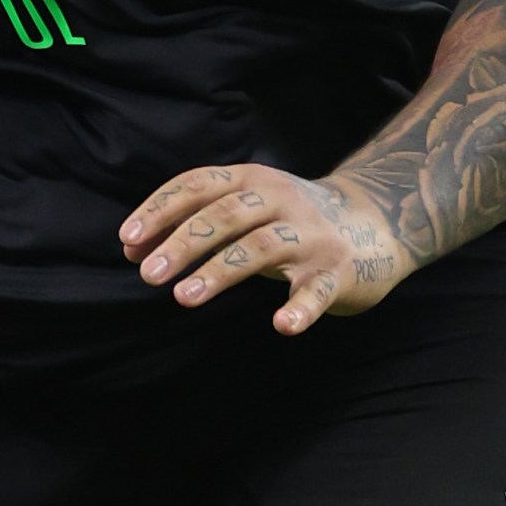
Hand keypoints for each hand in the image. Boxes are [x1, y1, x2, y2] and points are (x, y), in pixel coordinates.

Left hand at [119, 164, 411, 333]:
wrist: (377, 223)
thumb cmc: (290, 221)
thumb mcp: (244, 211)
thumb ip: (192, 224)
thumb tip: (130, 249)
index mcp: (253, 180)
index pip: (198, 185)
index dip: (161, 210)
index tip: (128, 239)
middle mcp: (282, 201)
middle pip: (226, 214)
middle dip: (184, 242)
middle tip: (148, 274)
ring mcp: (311, 236)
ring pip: (261, 248)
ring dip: (220, 272)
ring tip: (184, 298)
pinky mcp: (338, 271)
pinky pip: (317, 291)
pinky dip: (300, 308)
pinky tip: (281, 325)